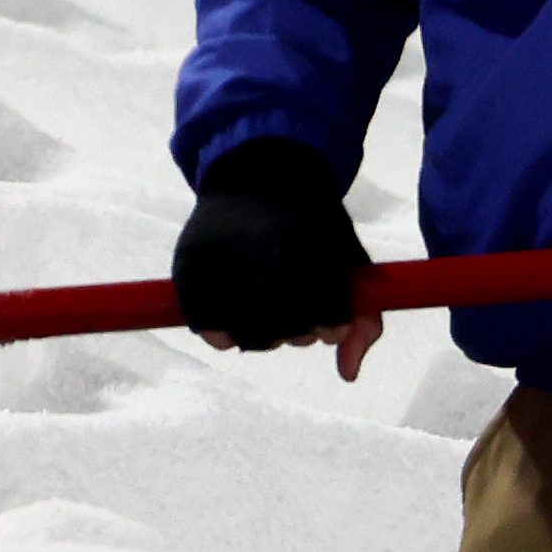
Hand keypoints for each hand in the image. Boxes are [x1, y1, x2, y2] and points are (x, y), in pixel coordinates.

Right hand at [175, 139, 381, 377]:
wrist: (259, 175)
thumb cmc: (314, 225)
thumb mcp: (350, 260)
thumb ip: (363, 319)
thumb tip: (348, 375)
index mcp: (308, 244)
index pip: (327, 315)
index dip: (332, 324)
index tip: (330, 316)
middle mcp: (261, 251)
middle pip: (287, 331)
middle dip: (298, 331)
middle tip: (295, 312)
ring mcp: (221, 259)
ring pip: (246, 335)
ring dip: (262, 335)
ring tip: (266, 308)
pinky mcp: (188, 266)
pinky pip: (204, 325)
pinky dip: (221, 332)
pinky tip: (234, 319)